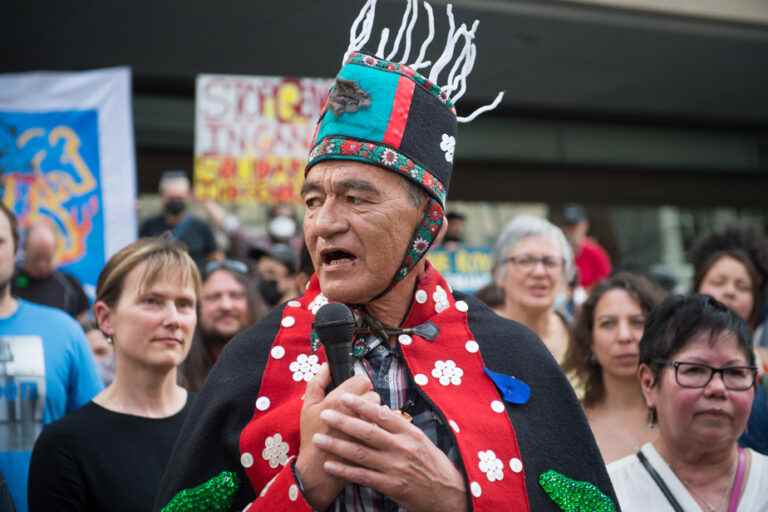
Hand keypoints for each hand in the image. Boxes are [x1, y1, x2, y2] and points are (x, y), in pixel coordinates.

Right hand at [295, 364, 378, 509]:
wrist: (318, 471)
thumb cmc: (312, 436)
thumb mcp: (308, 406)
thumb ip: (317, 383)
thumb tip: (328, 365)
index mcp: (339, 400)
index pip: (363, 381)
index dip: (359, 385)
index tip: (354, 393)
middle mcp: (356, 413)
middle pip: (374, 395)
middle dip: (367, 401)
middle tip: (356, 410)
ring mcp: (368, 430)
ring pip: (381, 412)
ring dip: (374, 416)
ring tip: (362, 423)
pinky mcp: (375, 444)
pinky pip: (385, 430)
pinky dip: (380, 431)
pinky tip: (368, 436)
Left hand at [314, 393, 466, 511]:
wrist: (446, 493)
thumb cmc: (431, 462)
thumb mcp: (420, 439)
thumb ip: (399, 425)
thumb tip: (380, 409)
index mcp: (409, 433)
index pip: (381, 414)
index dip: (361, 405)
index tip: (343, 396)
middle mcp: (401, 448)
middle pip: (367, 432)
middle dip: (343, 422)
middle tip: (324, 414)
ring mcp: (395, 467)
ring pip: (360, 454)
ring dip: (337, 446)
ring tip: (318, 439)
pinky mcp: (390, 486)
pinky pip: (362, 476)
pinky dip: (344, 470)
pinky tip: (330, 465)